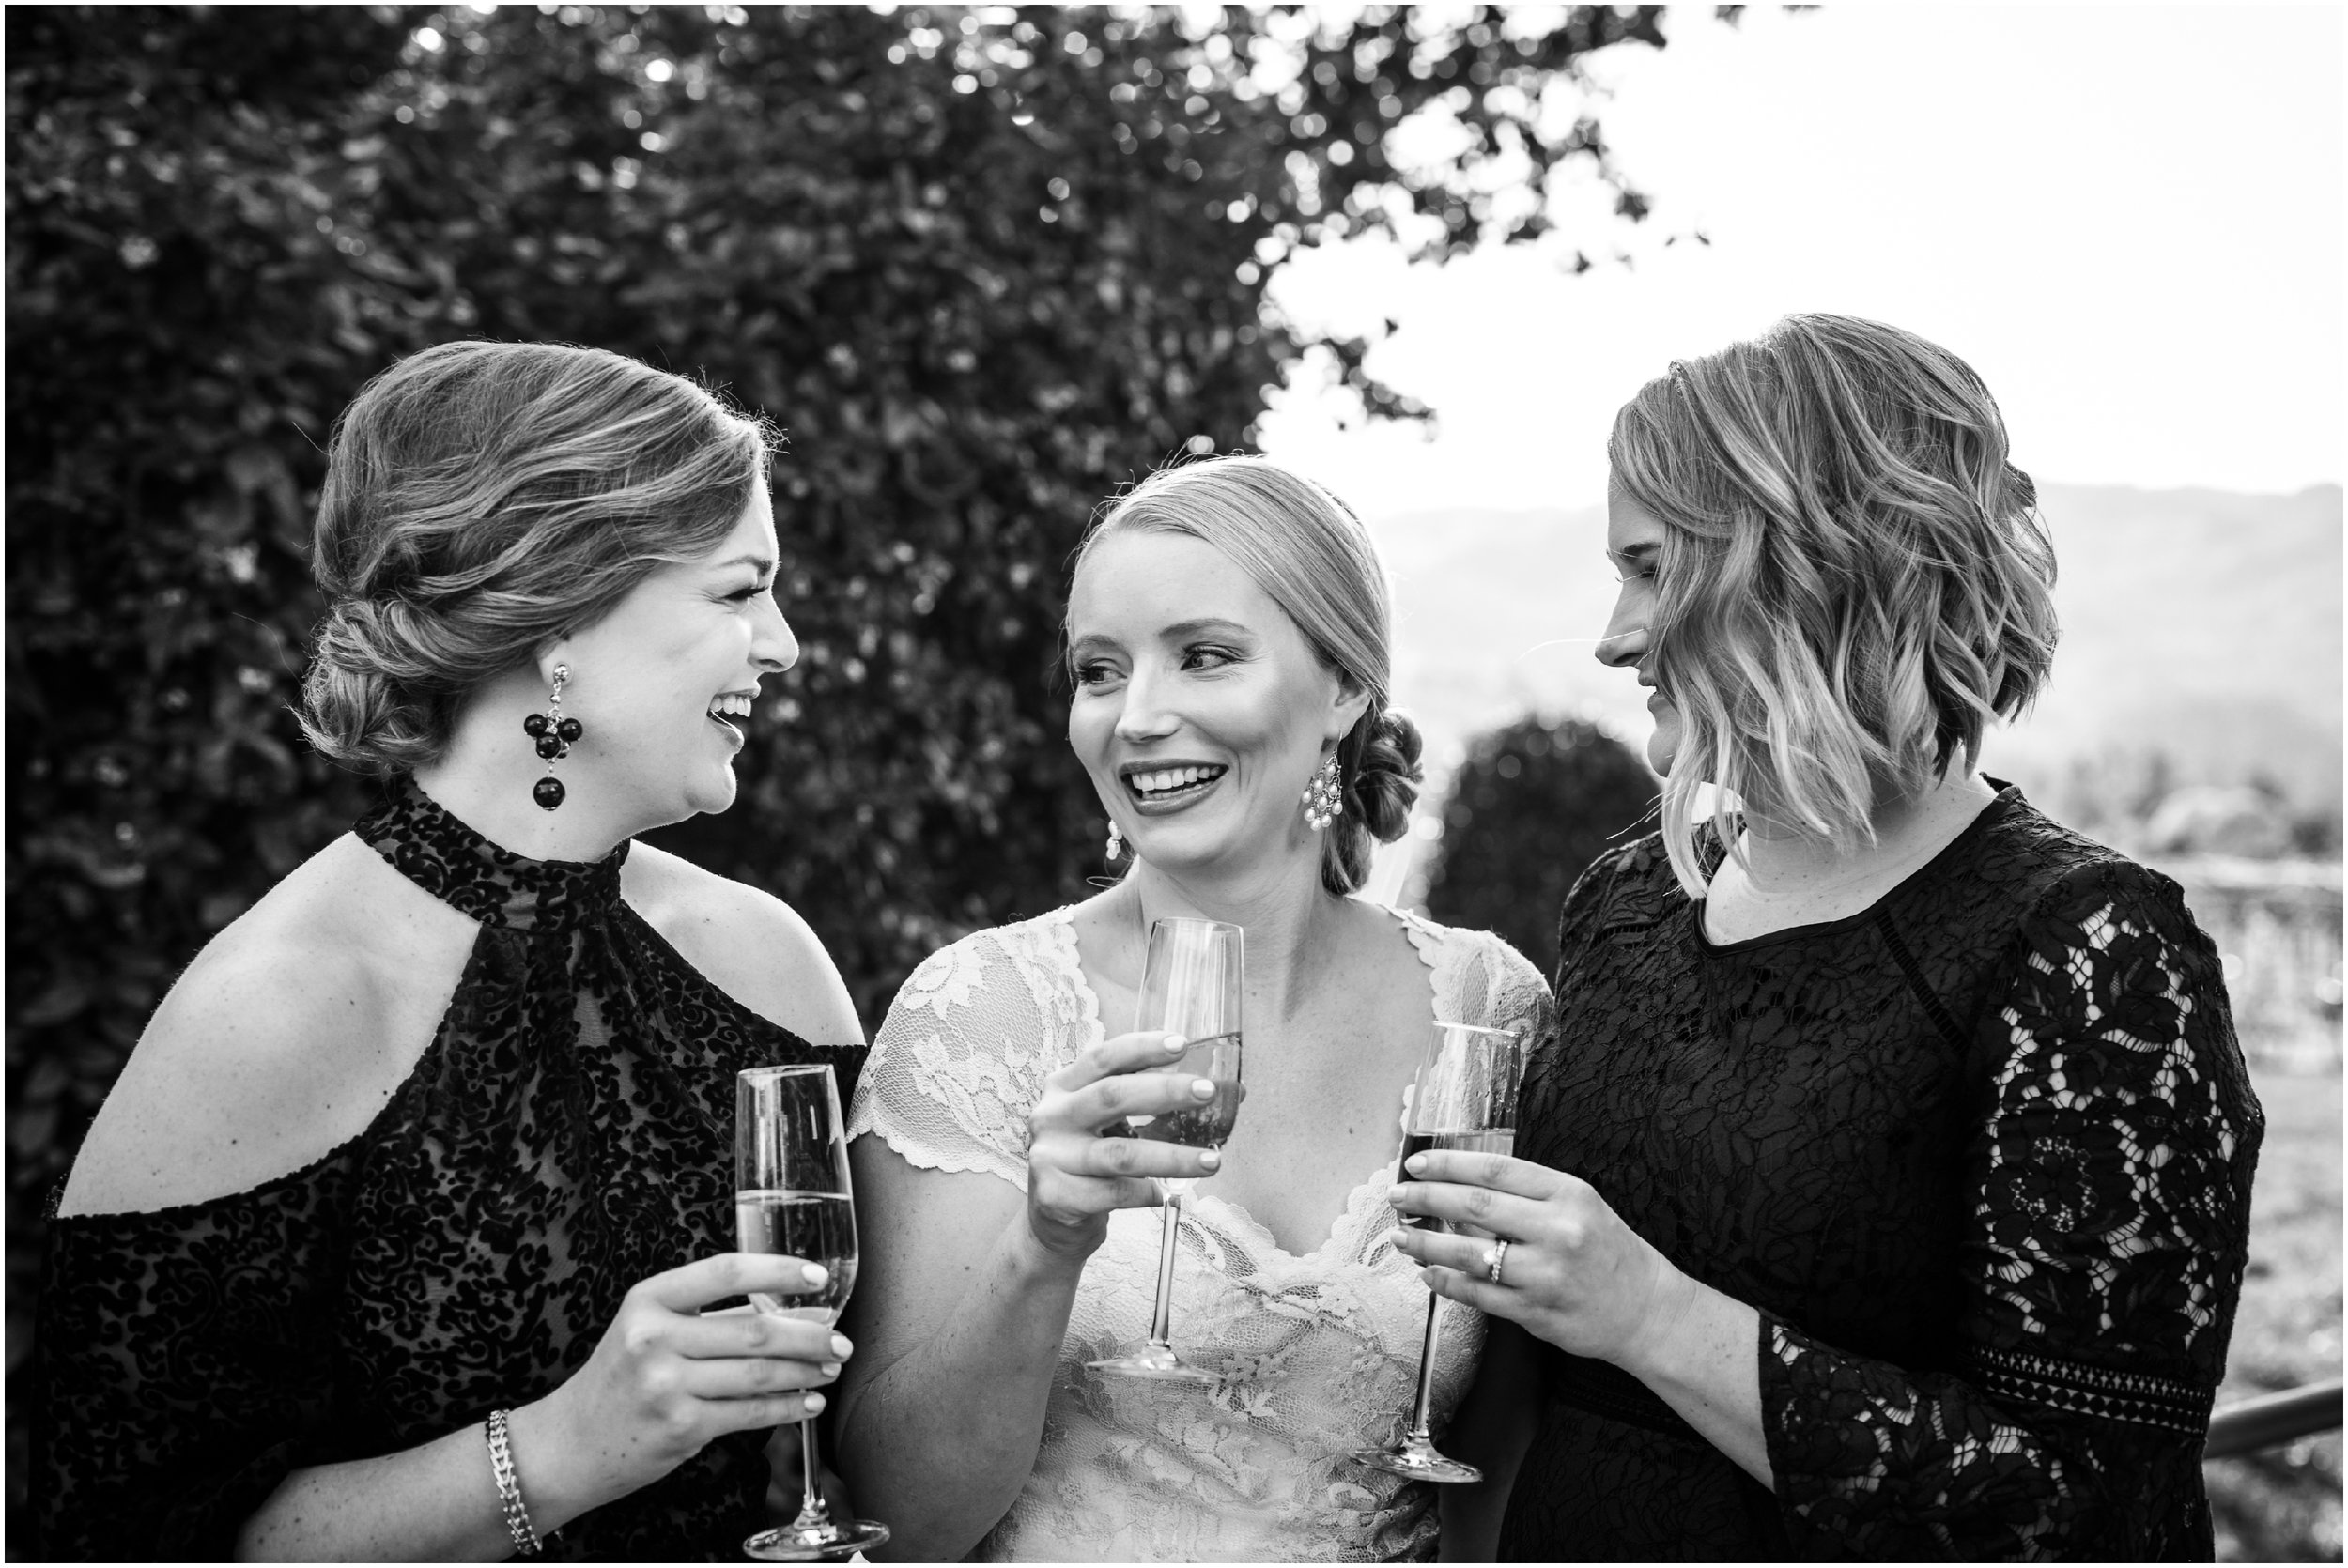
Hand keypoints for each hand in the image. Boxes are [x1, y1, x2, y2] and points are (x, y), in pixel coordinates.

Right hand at [519, 1253, 853, 1508]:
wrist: (568, 1443)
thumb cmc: (619, 1379)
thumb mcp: (648, 1329)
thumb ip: (707, 1315)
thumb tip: (791, 1309)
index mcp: (649, 1300)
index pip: (726, 1272)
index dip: (779, 1271)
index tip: (818, 1278)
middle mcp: (655, 1338)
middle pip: (755, 1329)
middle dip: (809, 1335)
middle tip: (840, 1339)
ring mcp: (667, 1385)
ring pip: (758, 1373)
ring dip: (804, 1371)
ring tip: (829, 1368)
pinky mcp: (679, 1427)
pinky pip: (749, 1414)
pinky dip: (786, 1408)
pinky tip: (806, 1402)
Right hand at [1023, 1029, 1224, 1256]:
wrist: (1051, 1222)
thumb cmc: (1091, 1163)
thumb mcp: (1110, 1125)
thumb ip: (1155, 1105)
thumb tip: (1233, 1093)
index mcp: (1064, 1087)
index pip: (1103, 1058)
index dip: (1142, 1048)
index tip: (1182, 1044)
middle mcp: (1051, 1116)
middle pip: (1112, 1096)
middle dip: (1165, 1091)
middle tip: (1208, 1092)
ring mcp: (1049, 1157)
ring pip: (1121, 1154)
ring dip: (1173, 1156)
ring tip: (1212, 1161)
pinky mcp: (1055, 1195)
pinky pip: (1114, 1193)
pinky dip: (1146, 1193)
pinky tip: (1162, 1194)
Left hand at [1387, 1150, 1692, 1372]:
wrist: (1646, 1309)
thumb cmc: (1606, 1250)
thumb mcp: (1578, 1205)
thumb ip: (1526, 1195)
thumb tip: (1457, 1188)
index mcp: (1568, 1193)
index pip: (1495, 1169)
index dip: (1448, 1163)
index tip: (1415, 1163)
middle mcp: (1557, 1230)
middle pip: (1475, 1206)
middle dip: (1426, 1198)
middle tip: (1396, 1196)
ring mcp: (1545, 1274)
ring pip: (1469, 1252)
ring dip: (1426, 1243)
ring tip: (1400, 1236)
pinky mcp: (1535, 1311)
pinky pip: (1477, 1294)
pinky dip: (1446, 1281)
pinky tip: (1429, 1272)